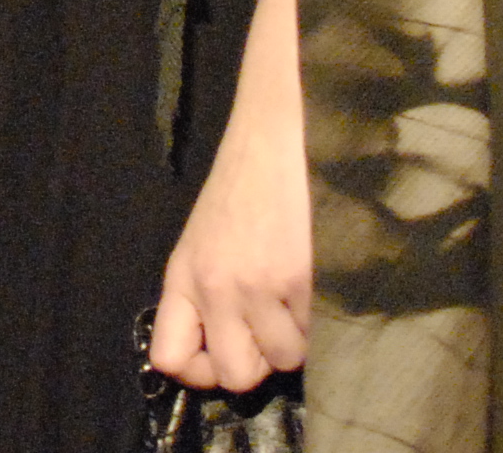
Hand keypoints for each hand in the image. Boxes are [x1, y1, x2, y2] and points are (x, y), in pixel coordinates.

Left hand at [151, 0, 310, 389]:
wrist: (286, 127)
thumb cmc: (252, 184)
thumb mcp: (210, 236)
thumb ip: (207, 296)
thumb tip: (221, 363)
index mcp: (184, 274)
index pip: (169, 358)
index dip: (200, 372)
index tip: (225, 356)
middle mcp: (214, 285)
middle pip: (238, 376)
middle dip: (263, 358)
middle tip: (276, 320)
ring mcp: (258, 284)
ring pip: (289, 359)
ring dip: (305, 335)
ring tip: (304, 285)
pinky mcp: (303, 278)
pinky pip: (324, 333)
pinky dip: (333, 314)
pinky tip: (326, 272)